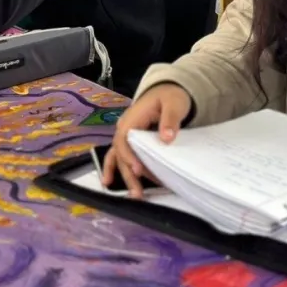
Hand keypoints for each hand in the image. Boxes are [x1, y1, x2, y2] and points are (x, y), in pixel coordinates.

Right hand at [102, 83, 191, 197]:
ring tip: (134, 195)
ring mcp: (126, 137)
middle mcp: (125, 129)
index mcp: (132, 119)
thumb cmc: (170, 97)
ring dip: (124, 176)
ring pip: (119, 158)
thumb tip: (166, 137)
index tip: (139, 170)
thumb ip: (170, 119)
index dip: (130, 156)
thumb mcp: (174, 103)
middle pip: (121, 153)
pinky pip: (121, 157)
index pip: (125, 139)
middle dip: (128, 174)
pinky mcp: (132, 143)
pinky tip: (112, 183)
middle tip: (137, 193)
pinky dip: (116, 170)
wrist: (168, 91)